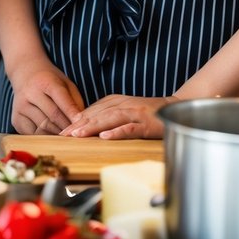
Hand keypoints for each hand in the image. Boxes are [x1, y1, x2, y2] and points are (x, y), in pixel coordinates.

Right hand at [5, 58, 84, 134]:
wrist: (25, 74)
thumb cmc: (50, 81)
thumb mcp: (65, 83)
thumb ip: (74, 101)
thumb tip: (81, 123)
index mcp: (45, 81)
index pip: (61, 98)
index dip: (72, 112)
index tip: (82, 123)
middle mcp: (30, 93)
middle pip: (52, 116)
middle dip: (67, 127)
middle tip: (78, 136)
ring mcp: (21, 107)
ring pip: (43, 127)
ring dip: (57, 135)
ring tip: (67, 138)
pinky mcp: (16, 119)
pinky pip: (33, 134)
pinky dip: (45, 138)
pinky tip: (52, 136)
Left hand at [61, 94, 176, 139]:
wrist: (177, 108)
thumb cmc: (148, 113)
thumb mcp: (125, 110)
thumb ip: (107, 114)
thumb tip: (84, 123)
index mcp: (117, 101)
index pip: (92, 110)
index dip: (76, 121)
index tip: (62, 132)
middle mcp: (124, 104)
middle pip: (98, 114)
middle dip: (79, 125)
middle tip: (63, 135)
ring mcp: (136, 113)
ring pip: (110, 118)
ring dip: (93, 126)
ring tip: (78, 135)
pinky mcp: (148, 124)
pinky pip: (130, 128)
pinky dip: (118, 132)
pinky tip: (106, 137)